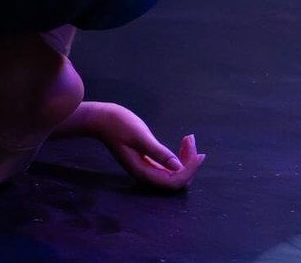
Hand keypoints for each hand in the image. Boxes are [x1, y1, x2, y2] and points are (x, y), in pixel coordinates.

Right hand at [86, 102, 204, 190]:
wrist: (100, 118)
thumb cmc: (117, 124)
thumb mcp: (139, 136)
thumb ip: (158, 152)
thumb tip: (178, 167)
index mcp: (143, 172)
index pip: (174, 181)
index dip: (190, 170)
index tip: (200, 154)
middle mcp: (145, 175)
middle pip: (176, 179)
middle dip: (189, 163)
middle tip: (191, 140)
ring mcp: (146, 169)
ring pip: (174, 173)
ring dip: (185, 158)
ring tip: (189, 138)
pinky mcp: (147, 162)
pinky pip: (168, 166)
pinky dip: (178, 156)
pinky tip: (182, 143)